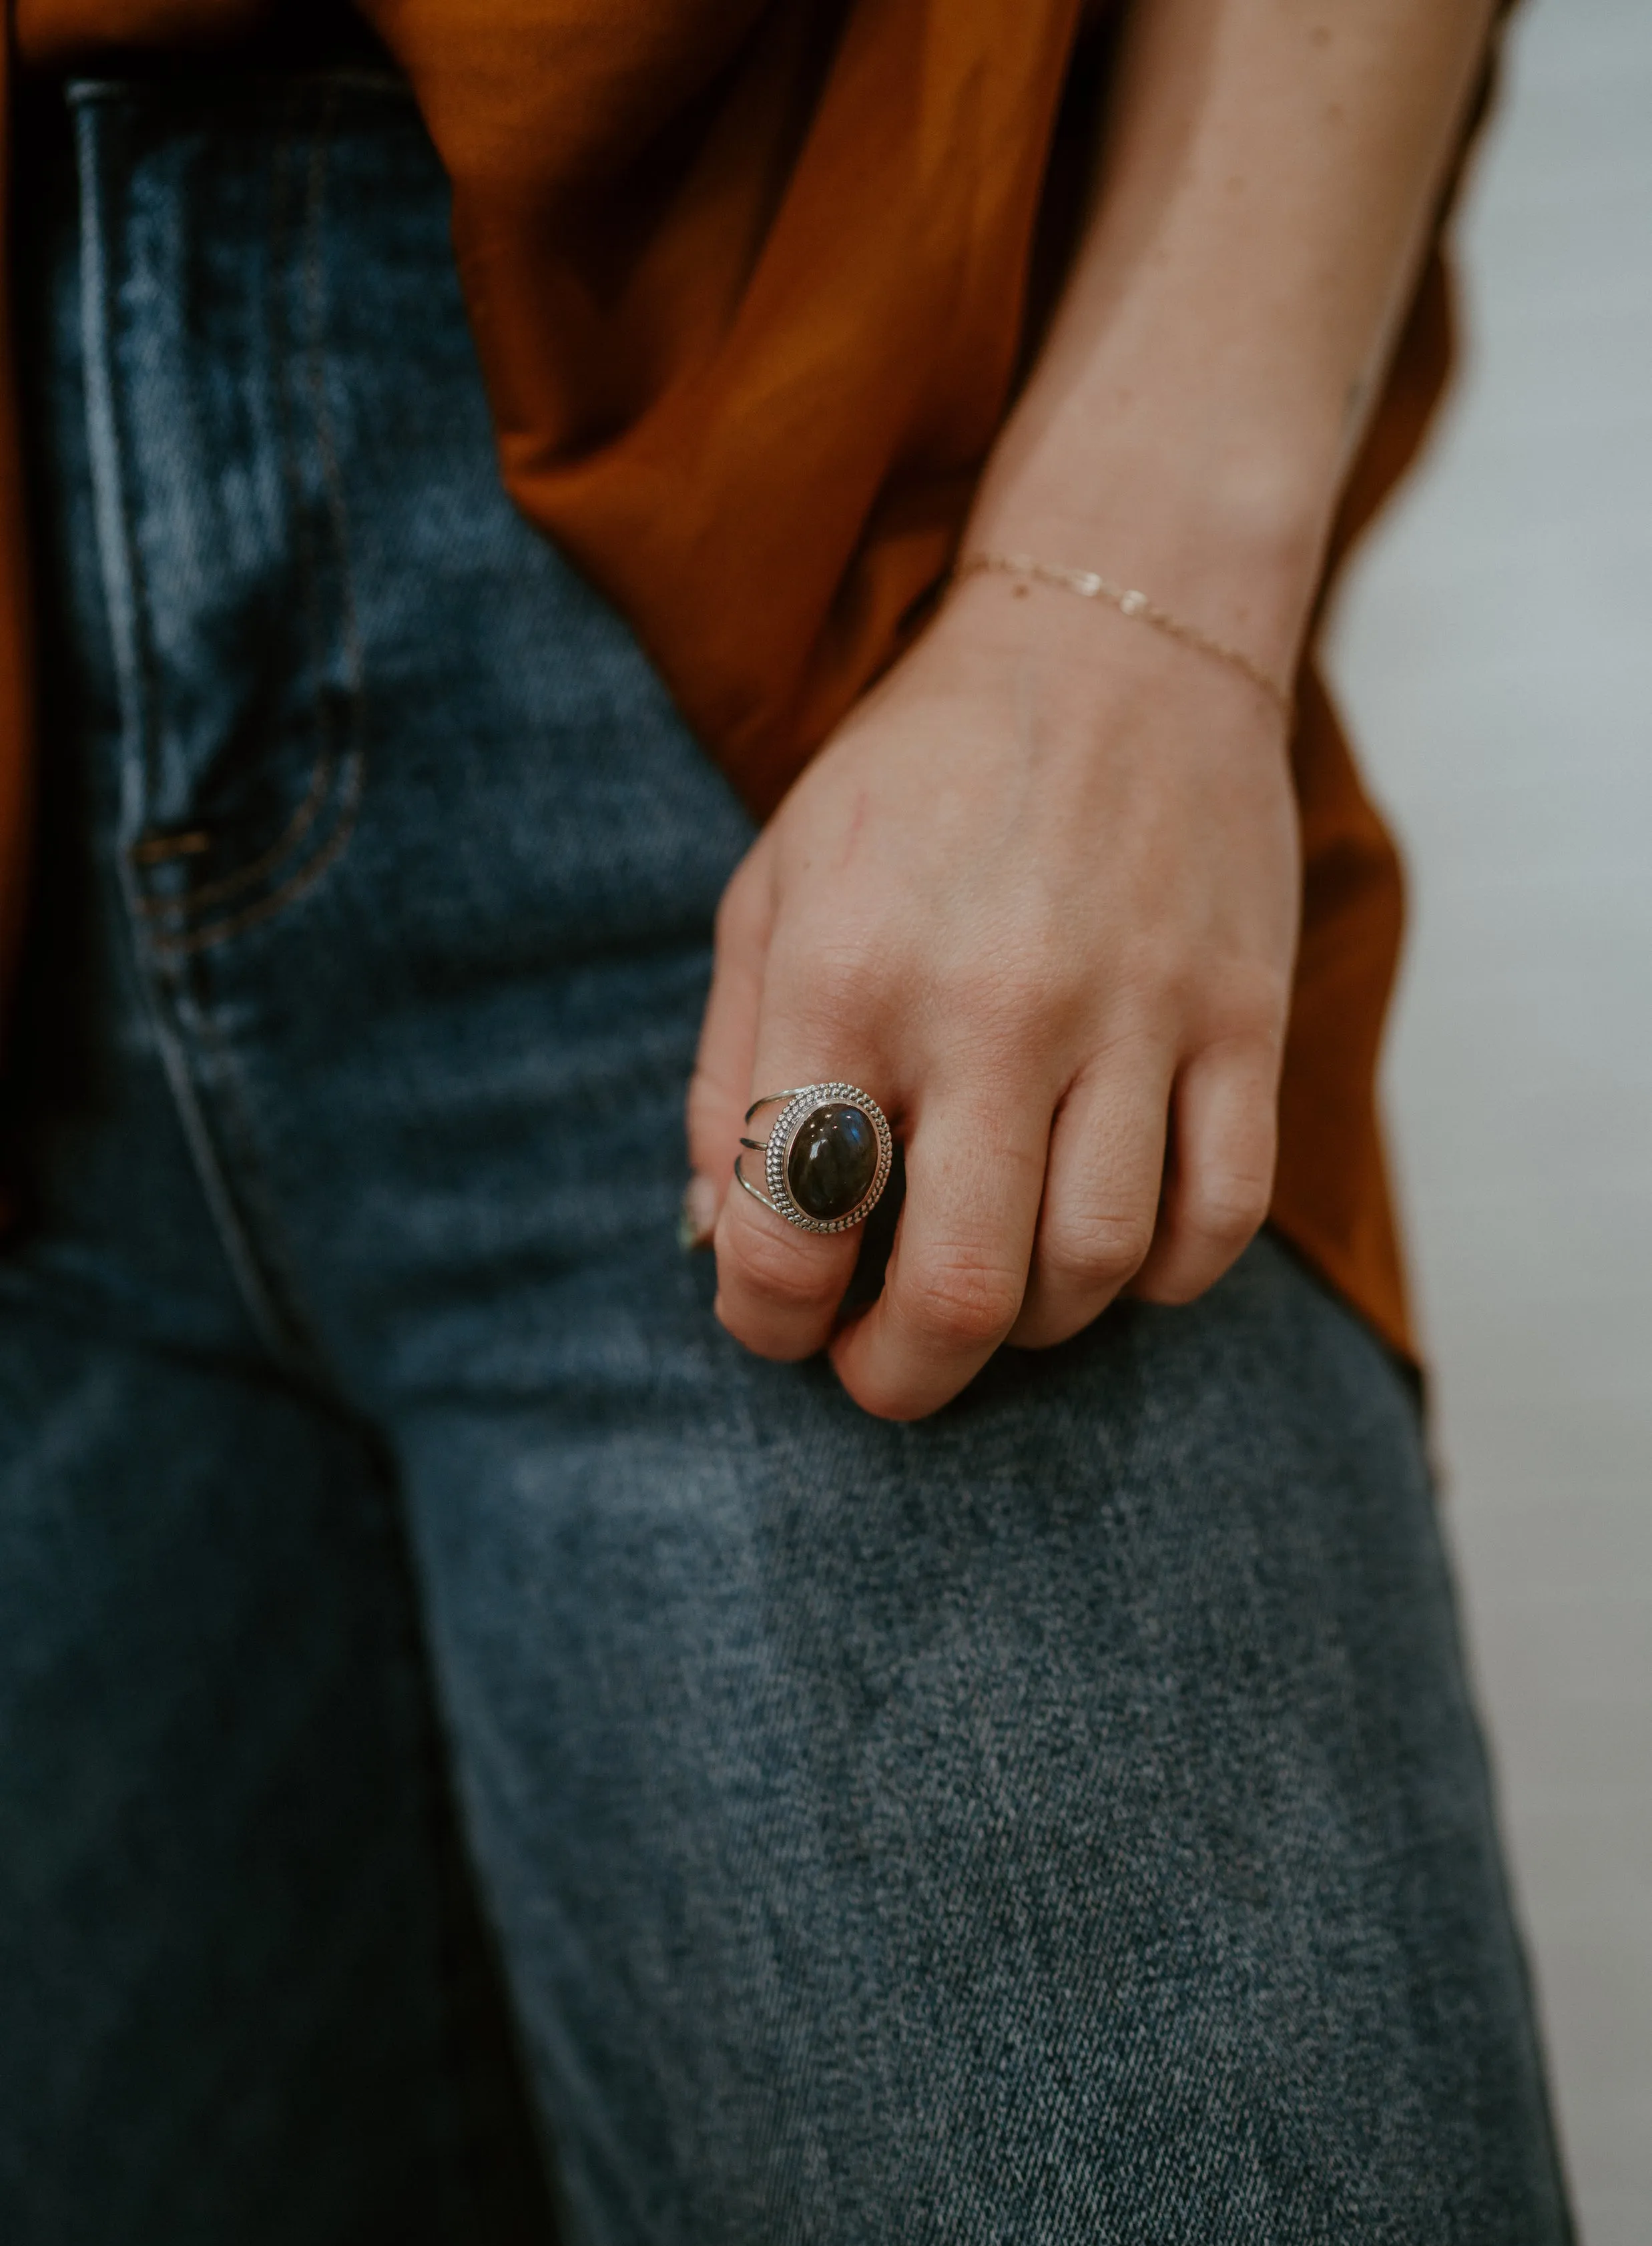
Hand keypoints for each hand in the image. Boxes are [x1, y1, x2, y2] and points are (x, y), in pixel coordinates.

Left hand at [686, 575, 1300, 1420]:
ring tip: (994, 1285)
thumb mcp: (770, 892)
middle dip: (901, 1376)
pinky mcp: (1242, 1019)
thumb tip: (718, 1242)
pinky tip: (1109, 1240)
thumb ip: (729, 1075)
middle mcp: (989, 1005)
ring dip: (1030, 1325)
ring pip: (1093, 1270)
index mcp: (844, 973)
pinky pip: (1218, 1219)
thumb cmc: (915, 783)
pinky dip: (1159, 1274)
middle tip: (881, 1365)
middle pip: (959, 1293)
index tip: (783, 1317)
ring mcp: (1134, 1014)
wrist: (1112, 638)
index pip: (789, 1231)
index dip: (770, 1322)